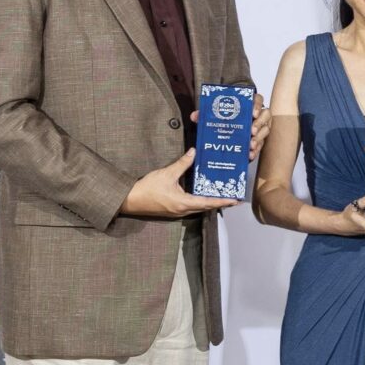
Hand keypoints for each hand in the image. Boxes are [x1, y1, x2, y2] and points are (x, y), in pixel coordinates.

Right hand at [119, 149, 237, 216]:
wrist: (129, 200)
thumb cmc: (148, 188)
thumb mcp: (166, 174)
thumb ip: (182, 164)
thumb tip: (194, 152)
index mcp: (184, 203)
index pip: (207, 202)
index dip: (222, 201)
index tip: (234, 200)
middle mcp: (183, 210)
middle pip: (205, 207)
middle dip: (219, 202)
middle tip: (232, 196)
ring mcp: (177, 212)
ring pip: (198, 208)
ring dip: (210, 202)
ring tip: (220, 194)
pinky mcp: (172, 210)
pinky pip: (191, 207)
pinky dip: (200, 201)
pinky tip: (202, 194)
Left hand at [189, 93, 271, 160]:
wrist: (226, 130)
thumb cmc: (223, 119)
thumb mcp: (214, 115)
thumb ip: (205, 114)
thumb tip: (195, 116)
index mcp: (248, 104)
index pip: (258, 99)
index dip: (257, 105)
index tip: (253, 112)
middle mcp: (257, 115)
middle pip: (266, 115)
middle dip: (259, 123)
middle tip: (251, 131)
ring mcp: (260, 127)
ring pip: (265, 130)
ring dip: (259, 138)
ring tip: (250, 145)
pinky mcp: (258, 140)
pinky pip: (261, 144)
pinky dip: (256, 150)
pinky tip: (250, 154)